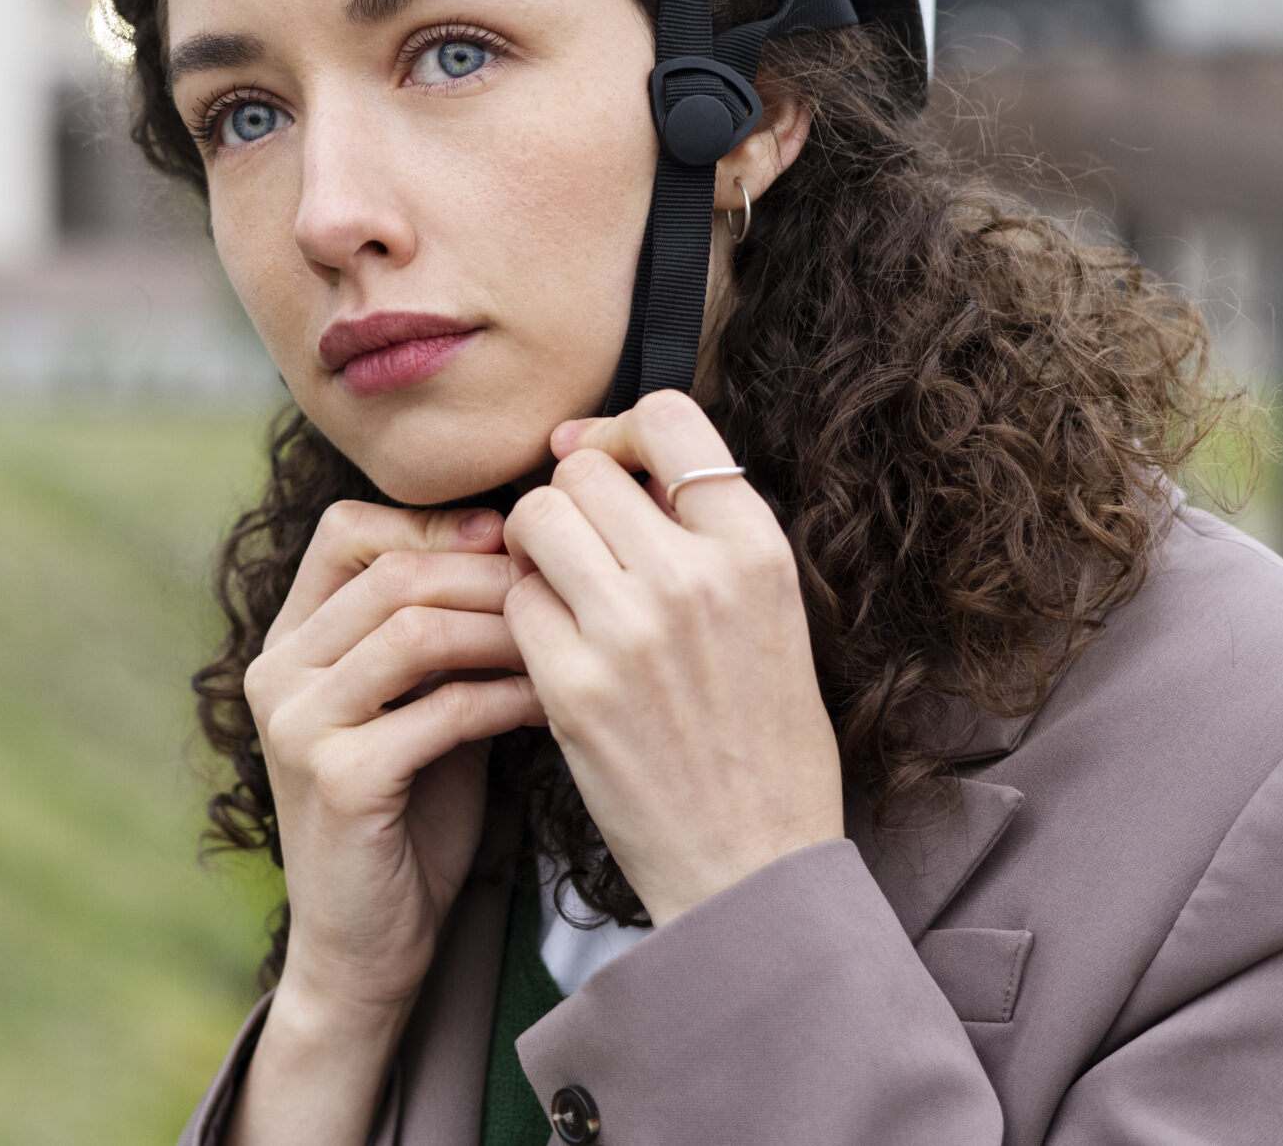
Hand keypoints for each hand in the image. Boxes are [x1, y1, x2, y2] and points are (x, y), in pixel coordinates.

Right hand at [232, 501, 544, 1145]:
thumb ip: (445, 635)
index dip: (433, 522)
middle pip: (392, 572)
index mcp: (290, 642)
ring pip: (413, 630)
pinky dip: (505, 696)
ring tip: (565, 640)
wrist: (368, 946)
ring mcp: (297, 725)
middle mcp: (278, 672)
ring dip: (504, 629)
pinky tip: (549, 702)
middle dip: (489, 574)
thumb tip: (529, 549)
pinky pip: (438, 709)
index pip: (346, 531)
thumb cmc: (408, 818)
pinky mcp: (336, 778)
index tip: (511, 539)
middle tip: (562, 587)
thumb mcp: (419, 705)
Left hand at [503, 390, 841, 923]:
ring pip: (533, 520)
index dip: (619, 433)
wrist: (753, 864)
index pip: (667, 417)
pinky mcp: (572, 687)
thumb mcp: (769, 614)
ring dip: (534, 549)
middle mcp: (694, 576)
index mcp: (756, 549)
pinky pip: (513, 602)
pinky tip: (553, 653)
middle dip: (568, 500)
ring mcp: (628, 631)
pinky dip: (522, 618)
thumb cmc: (763, 737)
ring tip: (561, 595)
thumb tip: (600, 454)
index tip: (605, 467)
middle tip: (580, 552)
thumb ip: (702, 532)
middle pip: (581, 469)